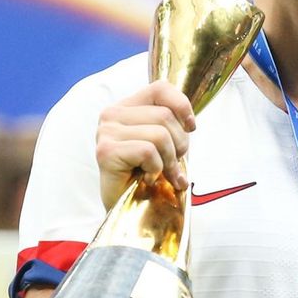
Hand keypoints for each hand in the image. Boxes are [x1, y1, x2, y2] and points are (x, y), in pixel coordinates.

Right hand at [96, 80, 195, 208]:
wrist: (126, 209)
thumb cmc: (146, 174)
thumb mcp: (164, 143)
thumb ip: (172, 125)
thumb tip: (191, 123)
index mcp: (126, 107)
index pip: (161, 87)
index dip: (182, 105)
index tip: (191, 128)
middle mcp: (112, 114)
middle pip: (165, 115)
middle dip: (179, 144)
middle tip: (172, 164)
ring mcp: (106, 132)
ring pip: (159, 134)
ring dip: (169, 160)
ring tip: (160, 173)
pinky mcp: (106, 152)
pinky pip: (148, 151)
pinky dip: (155, 169)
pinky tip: (146, 178)